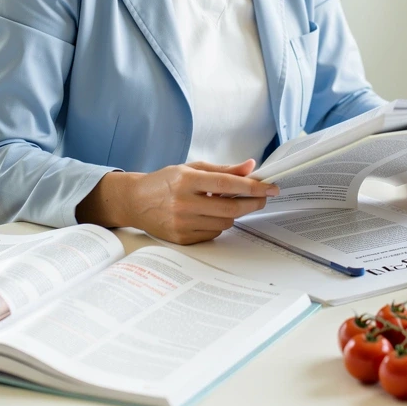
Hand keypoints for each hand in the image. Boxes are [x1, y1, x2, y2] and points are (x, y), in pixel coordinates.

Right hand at [77, 159, 278, 244]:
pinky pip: (212, 234)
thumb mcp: (192, 168)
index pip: (228, 184)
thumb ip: (223, 169)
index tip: (271, 187)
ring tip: (226, 203)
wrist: (135, 201)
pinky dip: (218, 224)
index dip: (253, 186)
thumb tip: (250, 166)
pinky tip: (209, 215)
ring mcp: (182, 223)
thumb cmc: (166, 181)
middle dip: (253, 203)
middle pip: (231, 208)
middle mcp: (184, 203)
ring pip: (225, 223)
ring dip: (234, 214)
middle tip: (263, 198)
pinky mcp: (181, 238)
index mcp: (187, 180)